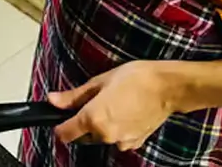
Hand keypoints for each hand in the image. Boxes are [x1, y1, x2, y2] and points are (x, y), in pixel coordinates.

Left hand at [49, 61, 184, 151]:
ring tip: (112, 104)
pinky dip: (116, 129)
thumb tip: (53, 100)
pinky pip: (118, 139)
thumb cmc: (135, 79)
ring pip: (100, 138)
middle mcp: (106, 135)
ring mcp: (122, 141)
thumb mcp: (99, 82)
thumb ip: (74, 96)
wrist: (168, 87)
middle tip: (93, 102)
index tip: (62, 116)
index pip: (64, 134)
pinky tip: (124, 112)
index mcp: (92, 120)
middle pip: (82, 137)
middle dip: (82, 124)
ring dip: (100, 127)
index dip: (59, 125)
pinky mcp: (136, 142)